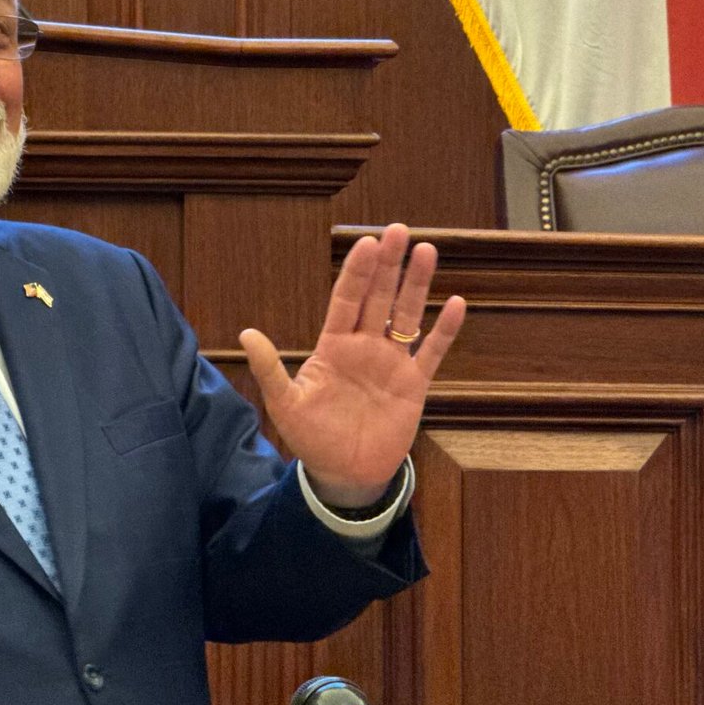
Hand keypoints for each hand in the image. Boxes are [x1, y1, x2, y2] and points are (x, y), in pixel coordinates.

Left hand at [239, 223, 464, 507]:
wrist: (344, 474)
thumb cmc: (312, 438)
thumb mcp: (285, 404)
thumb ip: (270, 368)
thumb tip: (247, 333)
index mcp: (334, 346)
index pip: (346, 299)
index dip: (357, 272)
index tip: (367, 243)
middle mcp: (364, 347)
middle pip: (379, 297)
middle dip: (389, 265)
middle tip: (399, 230)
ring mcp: (391, 363)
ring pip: (407, 315)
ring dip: (417, 285)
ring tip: (427, 250)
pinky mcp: (414, 385)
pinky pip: (432, 352)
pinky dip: (444, 330)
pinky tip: (456, 303)